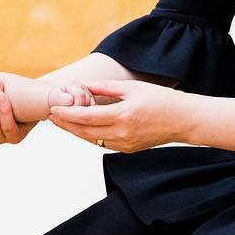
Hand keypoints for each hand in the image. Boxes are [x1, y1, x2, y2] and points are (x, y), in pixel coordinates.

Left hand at [46, 79, 186, 152]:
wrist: (183, 120)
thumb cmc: (161, 100)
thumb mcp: (132, 88)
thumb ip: (105, 88)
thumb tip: (82, 84)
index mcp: (122, 116)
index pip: (86, 117)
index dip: (67, 114)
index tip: (53, 108)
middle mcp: (121, 134)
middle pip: (84, 132)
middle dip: (65, 124)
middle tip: (51, 116)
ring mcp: (124, 145)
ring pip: (91, 140)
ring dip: (75, 131)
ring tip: (62, 121)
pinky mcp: (127, 149)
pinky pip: (102, 143)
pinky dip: (90, 135)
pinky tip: (82, 127)